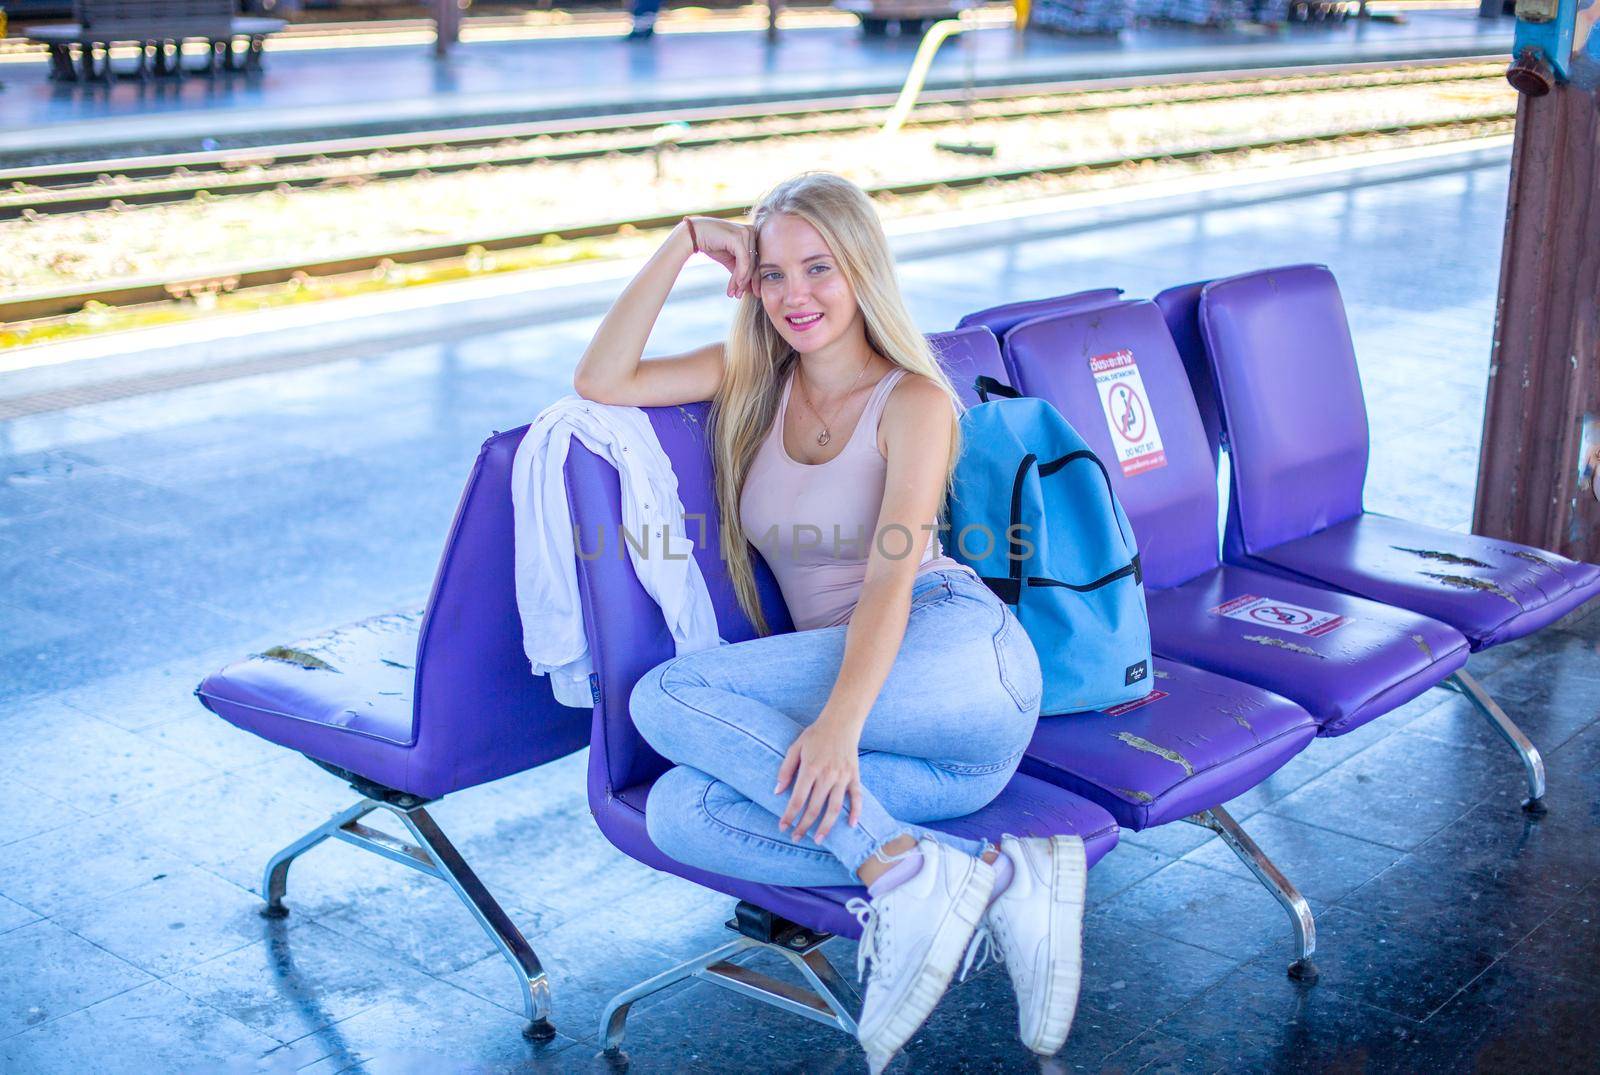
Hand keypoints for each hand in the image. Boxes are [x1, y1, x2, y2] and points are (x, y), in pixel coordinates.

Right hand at [687, 216, 758, 299]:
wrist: (693, 235)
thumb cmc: (711, 244)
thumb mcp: (729, 259)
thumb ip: (739, 269)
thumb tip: (749, 287)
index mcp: (751, 234)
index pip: (756, 259)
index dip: (753, 278)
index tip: (749, 292)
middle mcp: (751, 231)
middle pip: (754, 262)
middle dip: (747, 282)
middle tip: (741, 296)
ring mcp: (745, 233)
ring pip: (749, 264)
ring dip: (741, 281)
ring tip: (735, 293)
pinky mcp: (738, 238)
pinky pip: (743, 261)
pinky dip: (740, 275)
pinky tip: (736, 286)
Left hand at [775, 716, 865, 843]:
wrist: (841, 722)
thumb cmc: (815, 735)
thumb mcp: (795, 747)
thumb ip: (785, 770)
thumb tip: (777, 791)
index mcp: (810, 768)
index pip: (798, 799)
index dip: (789, 815)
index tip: (782, 827)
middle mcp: (827, 775)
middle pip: (815, 807)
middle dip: (804, 826)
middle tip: (796, 838)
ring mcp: (843, 777)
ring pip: (835, 807)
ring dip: (826, 826)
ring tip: (818, 839)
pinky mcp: (854, 775)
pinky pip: (857, 797)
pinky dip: (856, 811)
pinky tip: (851, 824)